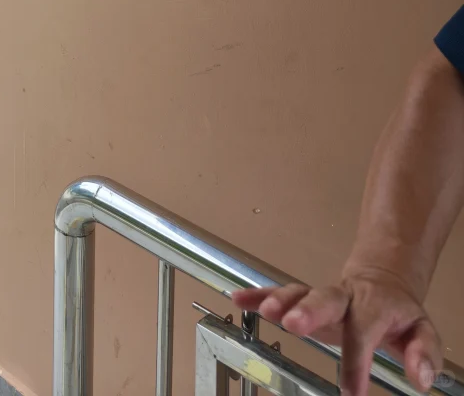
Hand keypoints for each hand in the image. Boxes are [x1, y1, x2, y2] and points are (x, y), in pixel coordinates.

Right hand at [233, 271, 442, 395]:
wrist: (383, 280)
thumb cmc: (399, 313)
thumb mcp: (423, 330)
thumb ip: (424, 352)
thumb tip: (420, 378)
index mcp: (375, 306)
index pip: (365, 332)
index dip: (357, 361)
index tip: (351, 392)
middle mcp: (345, 297)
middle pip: (326, 298)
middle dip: (309, 311)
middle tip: (294, 325)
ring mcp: (322, 295)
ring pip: (300, 292)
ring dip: (281, 300)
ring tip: (265, 311)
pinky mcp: (305, 298)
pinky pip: (280, 293)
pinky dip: (259, 295)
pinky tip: (239, 299)